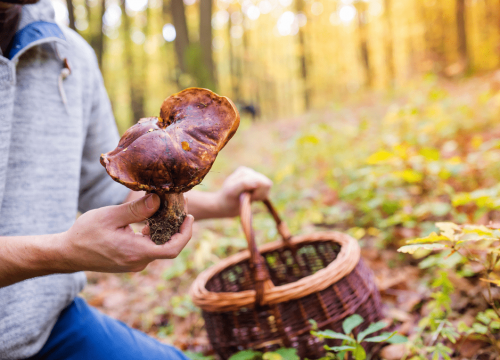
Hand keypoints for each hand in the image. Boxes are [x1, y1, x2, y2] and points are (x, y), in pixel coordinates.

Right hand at [60, 194, 193, 272]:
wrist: (67, 253)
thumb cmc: (85, 234)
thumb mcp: (111, 216)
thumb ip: (136, 209)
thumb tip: (158, 199)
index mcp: (136, 252)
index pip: (172, 249)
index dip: (185, 234)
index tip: (189, 217)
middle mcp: (139, 262)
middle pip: (168, 246)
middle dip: (177, 226)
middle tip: (180, 205)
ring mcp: (135, 263)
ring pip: (158, 246)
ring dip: (166, 229)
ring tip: (167, 208)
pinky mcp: (130, 260)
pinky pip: (149, 247)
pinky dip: (154, 233)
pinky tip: (151, 219)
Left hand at [216, 166, 272, 216]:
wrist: (224, 205)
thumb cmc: (227, 198)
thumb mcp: (232, 191)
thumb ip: (243, 184)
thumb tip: (257, 182)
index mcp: (244, 172)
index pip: (260, 181)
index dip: (256, 193)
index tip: (246, 198)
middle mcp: (250, 172)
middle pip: (267, 183)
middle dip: (259, 194)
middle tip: (248, 198)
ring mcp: (254, 178)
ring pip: (268, 186)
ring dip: (260, 195)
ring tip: (249, 198)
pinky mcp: (258, 184)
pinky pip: (267, 190)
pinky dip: (261, 196)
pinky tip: (252, 198)